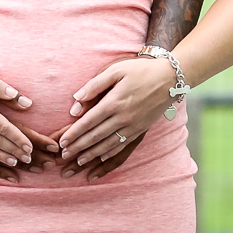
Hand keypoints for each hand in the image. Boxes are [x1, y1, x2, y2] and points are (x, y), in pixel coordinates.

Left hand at [57, 56, 175, 172]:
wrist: (170, 78)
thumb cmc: (140, 70)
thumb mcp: (116, 70)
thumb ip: (94, 85)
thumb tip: (76, 100)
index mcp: (114, 102)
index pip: (89, 122)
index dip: (74, 133)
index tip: (62, 142)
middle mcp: (123, 117)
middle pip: (96, 137)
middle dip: (78, 148)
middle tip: (64, 155)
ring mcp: (133, 126)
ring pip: (108, 145)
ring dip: (92, 154)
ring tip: (78, 162)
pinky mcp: (141, 129)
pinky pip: (123, 146)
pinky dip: (110, 153)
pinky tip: (101, 158)